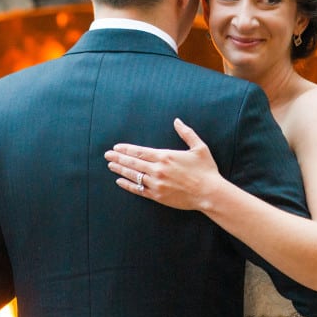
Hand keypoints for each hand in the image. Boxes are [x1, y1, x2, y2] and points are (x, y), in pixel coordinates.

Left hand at [104, 118, 221, 210]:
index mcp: (165, 156)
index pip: (140, 152)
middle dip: (118, 158)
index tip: (117, 147)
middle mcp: (158, 170)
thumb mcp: (199, 147)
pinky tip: (119, 181)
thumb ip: (186, 133)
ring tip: (110, 165)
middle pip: (133, 163)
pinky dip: (128, 185)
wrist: (209, 193)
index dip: (126, 149)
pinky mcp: (158, 196)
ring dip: (120, 170)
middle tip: (107, 154)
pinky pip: (138, 190)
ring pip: (133, 176)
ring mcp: (156, 184)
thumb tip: (177, 121)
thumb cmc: (206, 169)